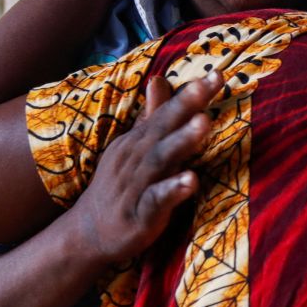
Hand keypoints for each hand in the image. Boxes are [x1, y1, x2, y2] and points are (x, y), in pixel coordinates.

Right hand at [63, 72, 221, 263]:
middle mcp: (136, 157)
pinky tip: (191, 181)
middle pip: (164, 126)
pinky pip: (156, 200)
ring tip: (205, 122)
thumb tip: (159, 79)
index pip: (167, 112)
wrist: (86, 233)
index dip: (192, 93)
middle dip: (188, 104)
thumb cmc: (121, 185)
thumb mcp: (134, 147)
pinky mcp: (138, 214)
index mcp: (138, 140)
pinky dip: (172, 189)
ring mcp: (135, 185)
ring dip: (182, 140)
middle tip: (214, 82)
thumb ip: (152, 116)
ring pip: (160, 158)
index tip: (219, 72)